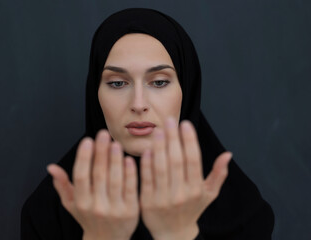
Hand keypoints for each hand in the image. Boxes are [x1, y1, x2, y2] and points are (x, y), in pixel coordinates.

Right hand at [47, 130, 138, 239]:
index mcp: (81, 202)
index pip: (81, 176)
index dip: (84, 157)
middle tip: (104, 134)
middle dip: (101, 152)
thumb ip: (63, 185)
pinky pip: (130, 189)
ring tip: (115, 143)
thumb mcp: (72, 204)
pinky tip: (129, 159)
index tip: (87, 140)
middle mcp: (96, 205)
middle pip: (98, 175)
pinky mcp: (131, 211)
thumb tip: (51, 167)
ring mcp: (114, 209)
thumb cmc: (89, 218)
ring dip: (115, 160)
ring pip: (115, 180)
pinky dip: (130, 173)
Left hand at [139, 117, 231, 239]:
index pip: (193, 160)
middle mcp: (181, 193)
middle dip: (173, 138)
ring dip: (160, 148)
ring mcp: (164, 199)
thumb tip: (228, 154)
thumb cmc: (192, 209)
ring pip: (161, 168)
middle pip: (177, 161)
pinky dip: (146, 164)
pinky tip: (147, 150)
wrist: (173, 234)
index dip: (190, 140)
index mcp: (196, 189)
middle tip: (169, 120)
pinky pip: (147, 179)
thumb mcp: (209, 194)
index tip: (185, 123)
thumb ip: (218, 174)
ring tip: (159, 130)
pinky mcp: (147, 202)